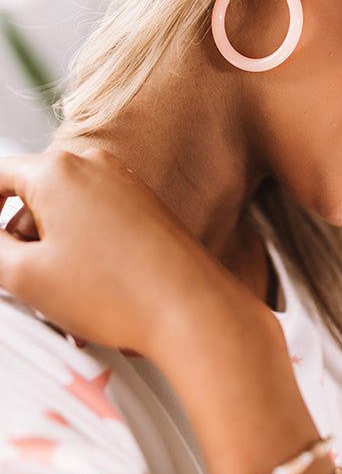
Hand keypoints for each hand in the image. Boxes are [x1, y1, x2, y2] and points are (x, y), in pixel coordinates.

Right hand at [0, 149, 239, 355]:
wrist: (190, 308)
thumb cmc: (120, 292)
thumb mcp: (25, 275)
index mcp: (58, 170)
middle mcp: (94, 165)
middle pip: (31, 197)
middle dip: (19, 241)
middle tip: (19, 283)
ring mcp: (124, 183)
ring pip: (65, 214)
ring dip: (51, 253)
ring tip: (59, 300)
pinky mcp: (144, 205)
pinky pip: (96, 222)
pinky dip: (82, 253)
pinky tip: (88, 292)